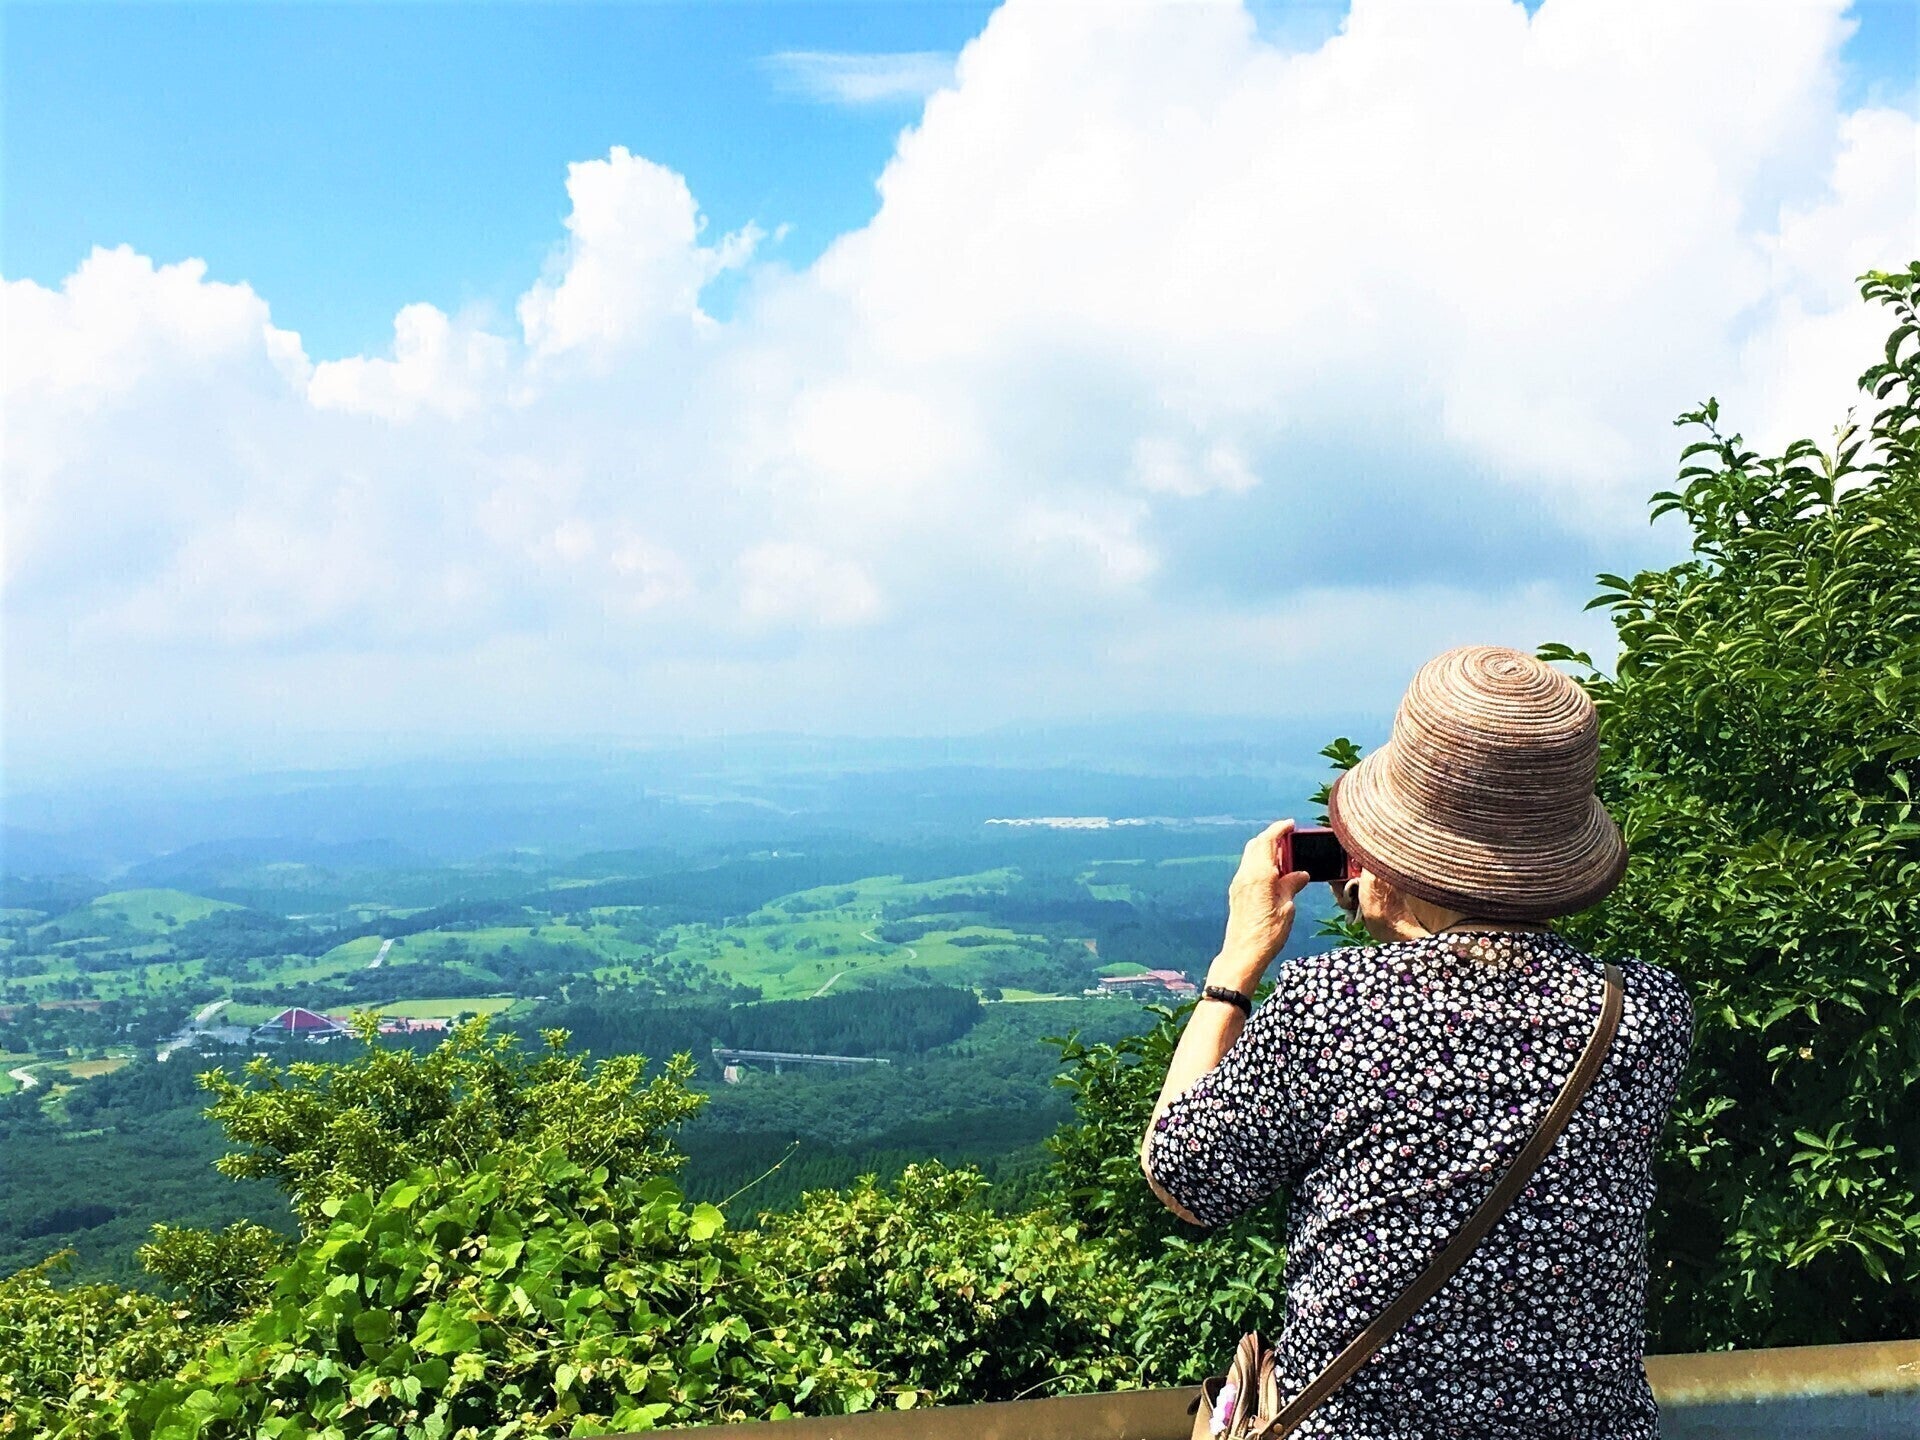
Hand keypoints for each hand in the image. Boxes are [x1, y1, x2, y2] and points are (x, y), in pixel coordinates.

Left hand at [1209, 819, 1310, 990]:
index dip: (1279, 829)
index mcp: (1259, 875)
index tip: (1290, 824)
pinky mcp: (1237, 893)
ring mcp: (1239, 884)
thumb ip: (1292, 885)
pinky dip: (1261, 864)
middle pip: (1256, 845)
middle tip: (1290, 840)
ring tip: (1286, 858)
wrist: (1243, 953)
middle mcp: (1245, 875)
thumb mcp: (1287, 907)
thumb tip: (1300, 874)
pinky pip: (1249, 869)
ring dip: (1266, 851)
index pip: (1267, 841)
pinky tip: (1274, 874)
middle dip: (1272, 838)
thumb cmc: (1267, 933)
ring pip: (1251, 856)